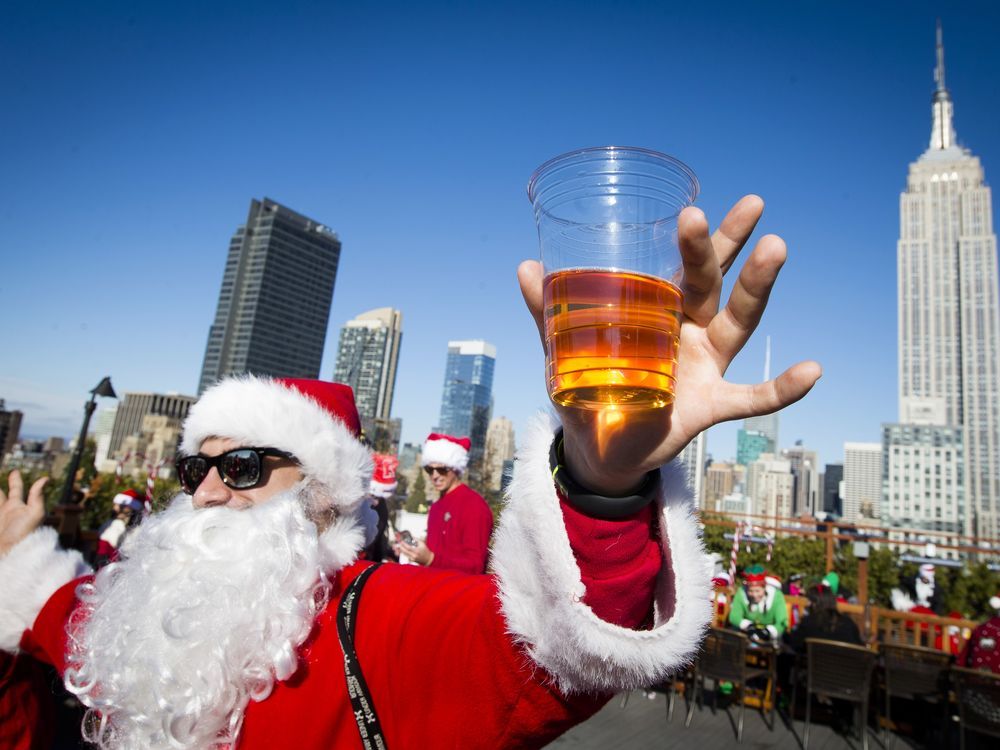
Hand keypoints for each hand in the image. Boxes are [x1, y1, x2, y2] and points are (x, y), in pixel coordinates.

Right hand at [0, 470, 47, 555]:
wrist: (11, 554)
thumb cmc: (26, 533)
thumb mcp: (35, 513)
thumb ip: (38, 496)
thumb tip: (45, 478)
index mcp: (18, 506)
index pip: (17, 489)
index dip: (15, 480)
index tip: (15, 472)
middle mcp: (7, 512)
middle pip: (3, 495)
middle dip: (3, 487)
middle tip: (7, 475)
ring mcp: (0, 519)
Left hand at [397, 537, 433, 565]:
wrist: (428, 559)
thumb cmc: (426, 552)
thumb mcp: (422, 544)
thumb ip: (416, 539)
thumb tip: (412, 536)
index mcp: (417, 551)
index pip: (408, 548)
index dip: (404, 544)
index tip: (401, 541)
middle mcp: (414, 556)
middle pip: (405, 551)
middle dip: (401, 547)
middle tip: (399, 543)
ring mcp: (412, 559)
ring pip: (404, 554)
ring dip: (401, 550)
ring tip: (399, 546)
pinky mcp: (412, 560)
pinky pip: (406, 556)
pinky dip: (404, 553)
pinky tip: (403, 550)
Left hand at [519, 195, 821, 493]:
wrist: (603, 446)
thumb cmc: (591, 389)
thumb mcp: (565, 350)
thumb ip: (548, 312)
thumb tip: (525, 266)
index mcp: (662, 311)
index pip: (683, 267)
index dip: (694, 238)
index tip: (696, 205)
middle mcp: (691, 332)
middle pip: (714, 283)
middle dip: (727, 245)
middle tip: (750, 207)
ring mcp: (707, 367)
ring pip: (738, 324)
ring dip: (757, 288)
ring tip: (778, 248)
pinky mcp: (710, 405)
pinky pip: (752, 398)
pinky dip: (781, 388)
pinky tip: (814, 368)